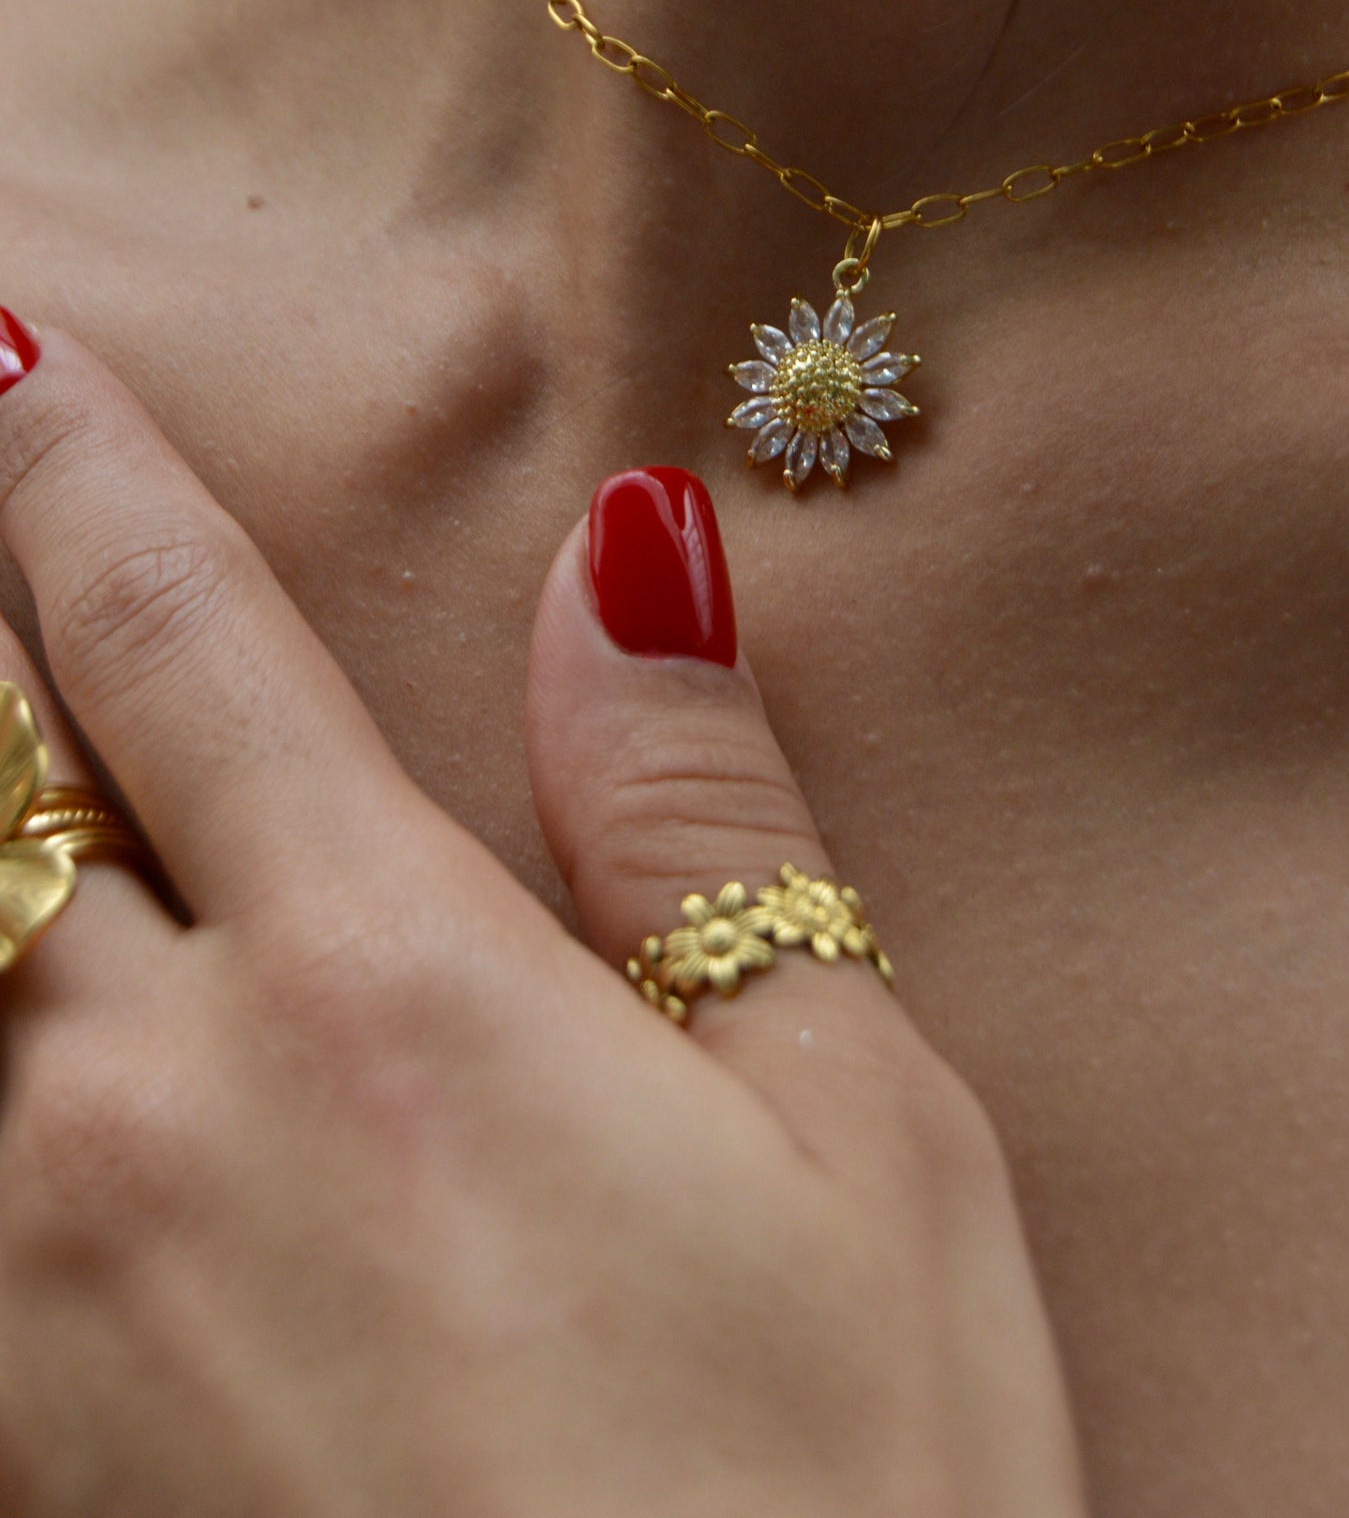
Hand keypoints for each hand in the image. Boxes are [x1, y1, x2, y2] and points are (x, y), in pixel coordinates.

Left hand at [0, 324, 1084, 1516]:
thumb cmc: (844, 1512)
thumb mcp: (857, 1139)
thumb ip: (702, 822)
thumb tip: (629, 563)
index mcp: (390, 994)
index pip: (176, 638)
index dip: (77, 472)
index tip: (13, 353)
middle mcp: (150, 1118)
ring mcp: (29, 1315)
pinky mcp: (4, 1478)